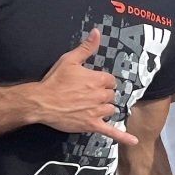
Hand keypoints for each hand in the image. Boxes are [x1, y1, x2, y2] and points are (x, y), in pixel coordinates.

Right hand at [36, 29, 136, 146]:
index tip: (94, 83)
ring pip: (111, 110)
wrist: (41, 102)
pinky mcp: (91, 125)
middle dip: (104, 95)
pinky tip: (134, 141)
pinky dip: (123, 136)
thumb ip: (86, 47)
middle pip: (111, 95)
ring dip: (105, 108)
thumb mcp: (69, 59)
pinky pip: (111, 132)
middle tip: (89, 95)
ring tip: (92, 108)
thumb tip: (97, 32)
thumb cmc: (55, 80)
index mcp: (97, 79)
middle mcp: (100, 95)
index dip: (104, 82)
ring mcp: (97, 112)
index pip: (111, 80)